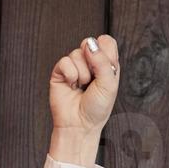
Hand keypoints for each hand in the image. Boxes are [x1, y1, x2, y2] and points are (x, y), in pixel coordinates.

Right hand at [48, 35, 118, 166]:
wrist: (79, 125)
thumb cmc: (96, 108)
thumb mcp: (109, 84)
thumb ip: (103, 61)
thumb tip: (90, 43)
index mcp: (105, 64)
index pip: (106, 41)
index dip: (105, 50)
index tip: (107, 67)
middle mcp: (90, 63)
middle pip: (89, 43)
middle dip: (93, 62)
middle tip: (94, 79)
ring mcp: (74, 67)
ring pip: (76, 53)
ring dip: (82, 73)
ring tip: (82, 86)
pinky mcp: (60, 72)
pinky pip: (64, 62)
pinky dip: (70, 75)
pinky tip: (72, 85)